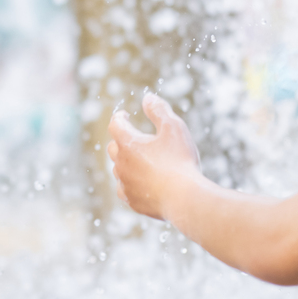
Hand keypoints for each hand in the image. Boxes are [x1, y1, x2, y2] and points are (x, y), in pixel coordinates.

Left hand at [107, 92, 201, 220]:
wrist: (184, 198)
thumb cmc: (180, 160)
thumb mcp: (173, 128)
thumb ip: (159, 110)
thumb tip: (147, 98)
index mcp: (128, 143)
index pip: (115, 124)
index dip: (119, 117)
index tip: (124, 115)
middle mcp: (121, 163)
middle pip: (114, 148)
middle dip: (121, 141)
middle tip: (133, 138)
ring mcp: (124, 183)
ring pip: (118, 169)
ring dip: (125, 163)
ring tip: (139, 161)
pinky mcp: (131, 201)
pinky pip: (124, 189)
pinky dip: (130, 183)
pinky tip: (139, 182)